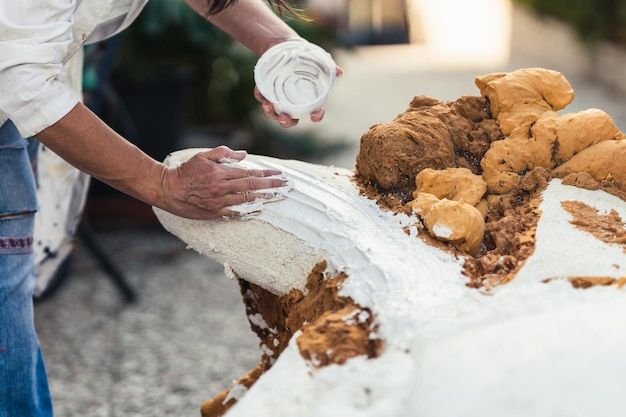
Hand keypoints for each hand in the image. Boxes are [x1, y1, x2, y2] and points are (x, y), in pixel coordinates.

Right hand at [160, 146, 287, 219]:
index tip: (279, 174)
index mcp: (221, 173)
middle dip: (271, 185)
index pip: (249, 173)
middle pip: (252, 187)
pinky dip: (248, 211)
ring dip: (264, 198)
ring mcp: (218, 202)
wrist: (167, 189)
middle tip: (286, 185)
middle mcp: (222, 188)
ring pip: (246, 200)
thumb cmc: (186, 170)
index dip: (266, 174)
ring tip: (277, 197)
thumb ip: (224, 153)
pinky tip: (259, 210)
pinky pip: (234, 213)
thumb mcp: (203, 156)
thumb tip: (244, 155)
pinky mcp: (213, 212)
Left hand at [254, 66, 343, 127]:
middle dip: (286, 122)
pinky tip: (259, 90)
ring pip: (274, 113)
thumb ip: (329, 67)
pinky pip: (262, 97)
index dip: (316, 116)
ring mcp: (279, 99)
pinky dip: (260, 95)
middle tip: (283, 117)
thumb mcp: (319, 60)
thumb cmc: (306, 58)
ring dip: (269, 112)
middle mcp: (293, 103)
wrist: (287, 47)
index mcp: (309, 99)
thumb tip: (339, 72)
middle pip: (290, 119)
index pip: (315, 112)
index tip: (314, 117)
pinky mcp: (267, 91)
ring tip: (267, 104)